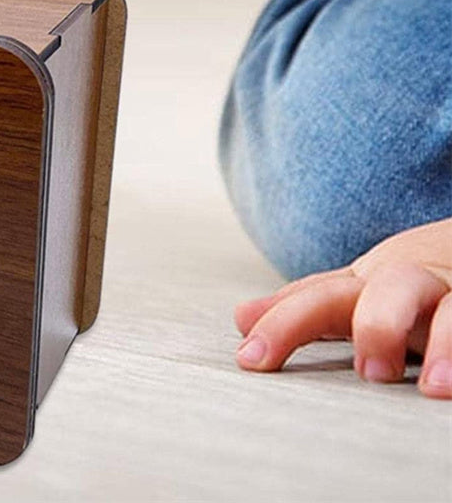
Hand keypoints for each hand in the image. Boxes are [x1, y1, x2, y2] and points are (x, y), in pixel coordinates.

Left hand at [234, 218, 451, 396]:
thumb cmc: (403, 284)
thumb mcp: (353, 293)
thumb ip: (304, 308)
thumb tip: (240, 319)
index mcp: (365, 285)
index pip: (319, 298)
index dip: (282, 324)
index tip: (249, 359)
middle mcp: (409, 285)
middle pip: (388, 290)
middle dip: (374, 325)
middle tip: (372, 375)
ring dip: (445, 343)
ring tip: (435, 386)